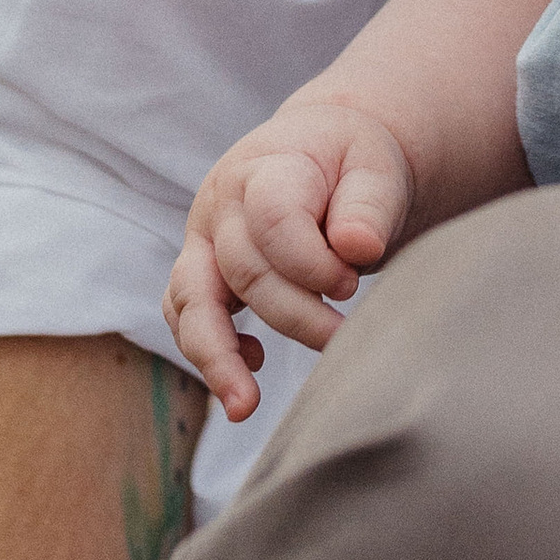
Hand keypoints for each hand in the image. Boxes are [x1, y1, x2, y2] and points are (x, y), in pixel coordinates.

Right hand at [164, 97, 414, 420]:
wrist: (325, 151)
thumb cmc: (352, 165)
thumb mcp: (375, 169)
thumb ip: (369, 207)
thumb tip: (358, 249)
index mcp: (265, 167)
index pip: (273, 219)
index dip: (313, 263)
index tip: (351, 284)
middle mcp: (221, 203)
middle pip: (242, 270)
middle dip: (294, 315)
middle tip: (342, 336)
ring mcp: (203, 239)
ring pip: (190, 300)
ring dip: (216, 357)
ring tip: (245, 408)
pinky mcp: (199, 271)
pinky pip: (184, 316)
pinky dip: (209, 349)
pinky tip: (254, 365)